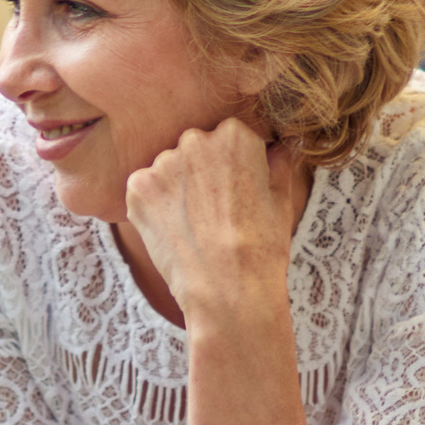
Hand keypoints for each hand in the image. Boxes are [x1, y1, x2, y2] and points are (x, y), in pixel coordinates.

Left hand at [124, 120, 301, 326]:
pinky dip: (154, 206)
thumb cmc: (261, 247)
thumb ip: (280, 162)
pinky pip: (145, 188)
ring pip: (169, 168)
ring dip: (177, 187)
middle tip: (215, 210)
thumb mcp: (282, 198)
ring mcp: (163, 163)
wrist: (227, 290)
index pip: (230, 137)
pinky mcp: (138, 188)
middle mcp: (195, 139)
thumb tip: (287, 142)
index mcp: (235, 135)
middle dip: (202, 171)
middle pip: (196, 148)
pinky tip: (173, 229)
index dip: (235, 165)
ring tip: (194, 224)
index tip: (238, 189)